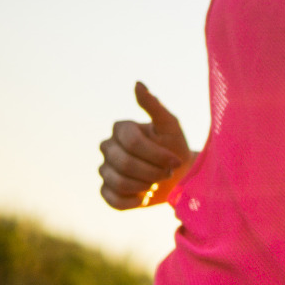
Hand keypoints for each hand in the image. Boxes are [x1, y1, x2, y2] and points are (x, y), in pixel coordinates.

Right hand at [99, 82, 192, 209]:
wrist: (180, 176)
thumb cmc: (175, 147)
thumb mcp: (170, 126)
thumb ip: (154, 106)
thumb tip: (137, 84)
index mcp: (121, 129)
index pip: (131, 142)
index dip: (156, 154)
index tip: (176, 161)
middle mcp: (108, 147)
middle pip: (123, 163)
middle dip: (153, 171)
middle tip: (168, 173)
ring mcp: (105, 169)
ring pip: (118, 182)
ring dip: (145, 185)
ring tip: (157, 182)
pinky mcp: (107, 191)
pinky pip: (112, 199)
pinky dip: (133, 201)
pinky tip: (145, 197)